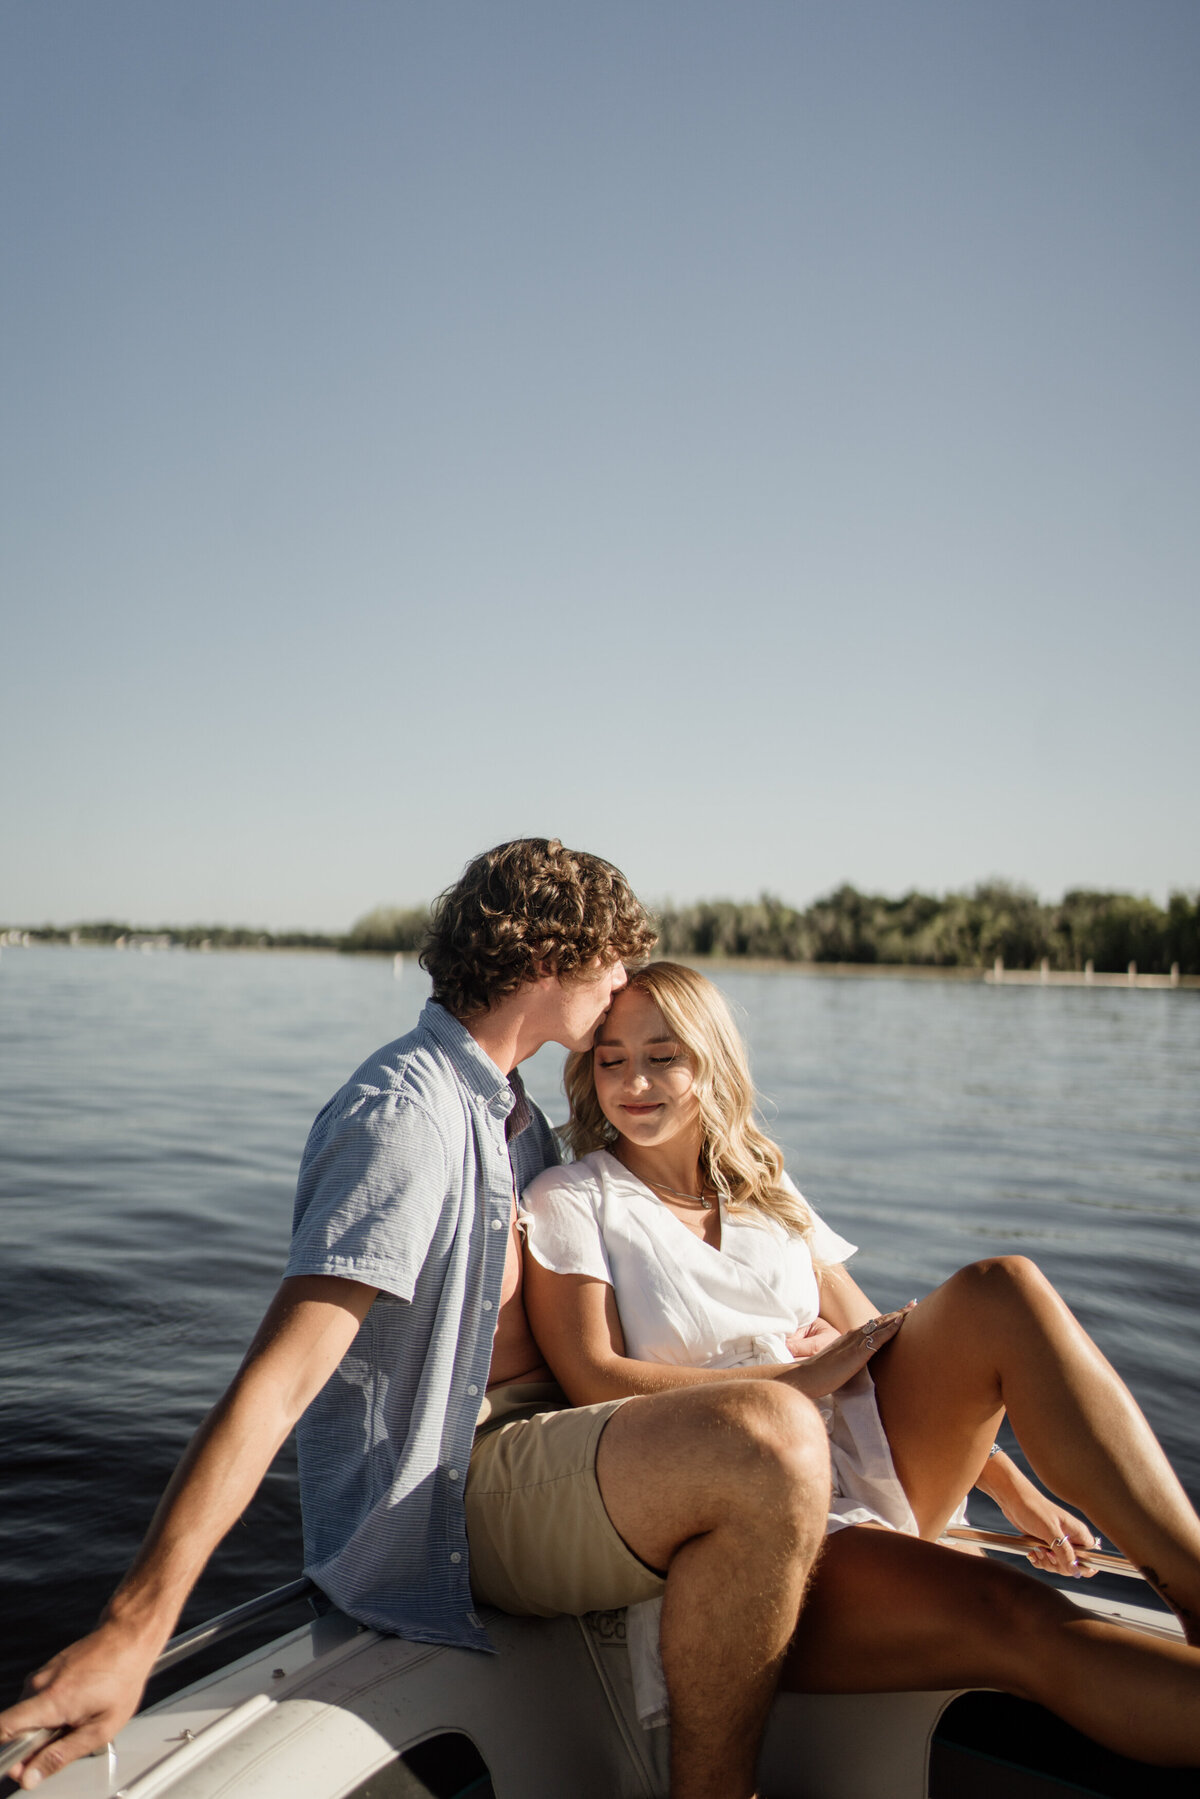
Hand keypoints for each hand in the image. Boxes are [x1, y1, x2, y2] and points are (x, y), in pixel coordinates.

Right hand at [0, 1622, 158, 1788]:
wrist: (128, 1637)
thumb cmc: (122, 1676)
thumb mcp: (100, 1729)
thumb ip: (61, 1755)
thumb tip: (30, 1776)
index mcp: (49, 1701)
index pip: (2, 1728)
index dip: (4, 1752)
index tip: (19, 1765)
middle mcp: (38, 1684)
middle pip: (16, 1727)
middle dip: (33, 1743)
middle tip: (66, 1739)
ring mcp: (42, 1675)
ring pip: (29, 1715)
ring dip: (46, 1726)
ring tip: (78, 1718)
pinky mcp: (47, 1671)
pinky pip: (38, 1701)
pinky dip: (52, 1710)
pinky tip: (78, 1704)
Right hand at [783, 1306, 910, 1399]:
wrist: (805, 1377)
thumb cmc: (819, 1375)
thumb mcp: (838, 1364)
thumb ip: (849, 1361)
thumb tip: (858, 1365)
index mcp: (850, 1339)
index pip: (873, 1326)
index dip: (889, 1318)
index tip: (903, 1312)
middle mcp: (854, 1336)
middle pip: (880, 1321)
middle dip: (898, 1313)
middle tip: (914, 1304)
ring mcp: (855, 1343)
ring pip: (881, 1325)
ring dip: (898, 1316)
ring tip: (913, 1309)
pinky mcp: (857, 1353)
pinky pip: (877, 1338)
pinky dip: (890, 1329)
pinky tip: (901, 1323)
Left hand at [989, 1465, 1098, 1578]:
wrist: (1014, 1499)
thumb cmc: (1033, 1508)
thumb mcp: (1050, 1531)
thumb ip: (1064, 1551)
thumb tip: (1075, 1571)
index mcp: (1078, 1533)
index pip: (1092, 1557)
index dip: (1082, 1566)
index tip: (1067, 1564)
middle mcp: (1071, 1539)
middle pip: (1073, 1566)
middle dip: (1059, 1565)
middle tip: (1047, 1553)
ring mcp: (1058, 1542)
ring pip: (1059, 1565)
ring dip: (1047, 1562)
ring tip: (1037, 1549)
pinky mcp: (1046, 1544)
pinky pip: (1047, 1561)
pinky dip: (1039, 1560)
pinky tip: (1032, 1552)